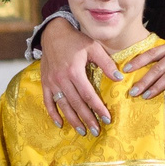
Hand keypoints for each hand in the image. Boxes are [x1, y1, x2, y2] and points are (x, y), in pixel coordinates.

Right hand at [38, 18, 120, 134]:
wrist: (53, 34)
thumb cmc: (76, 41)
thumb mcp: (93, 48)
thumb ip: (106, 63)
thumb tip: (119, 78)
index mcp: (74, 71)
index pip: (88, 95)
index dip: (98, 108)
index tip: (107, 119)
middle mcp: (61, 79)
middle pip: (76, 104)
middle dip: (87, 119)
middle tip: (97, 131)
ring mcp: (51, 82)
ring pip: (63, 106)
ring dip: (73, 120)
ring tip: (82, 131)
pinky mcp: (45, 83)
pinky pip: (48, 102)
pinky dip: (52, 114)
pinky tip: (60, 124)